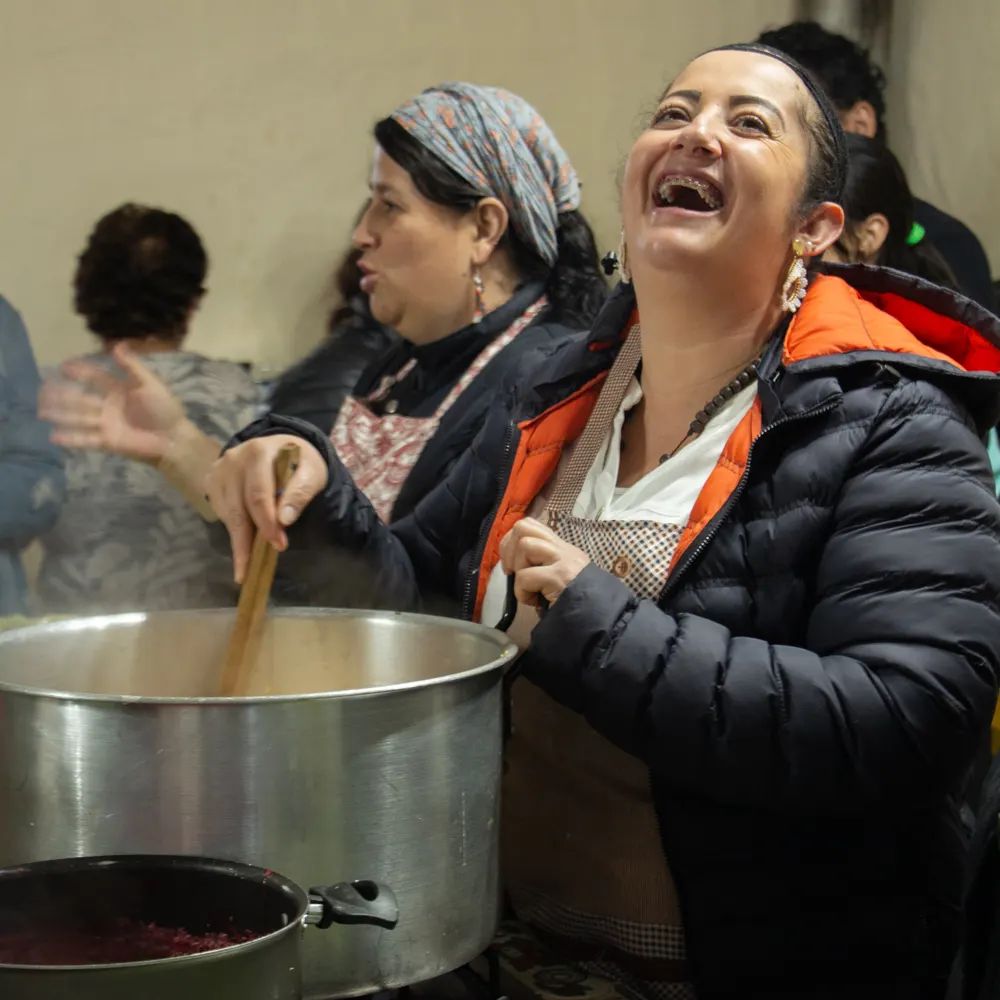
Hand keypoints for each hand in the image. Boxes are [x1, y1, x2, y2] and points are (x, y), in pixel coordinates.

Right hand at [39, 342, 185, 461]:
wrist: (174, 439)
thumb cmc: (165, 409)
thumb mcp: (151, 384)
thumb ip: (132, 366)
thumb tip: (116, 344)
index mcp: (119, 390)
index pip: (95, 378)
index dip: (80, 372)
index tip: (63, 366)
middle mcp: (108, 406)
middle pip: (81, 398)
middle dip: (62, 394)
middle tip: (43, 389)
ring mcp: (106, 424)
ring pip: (79, 417)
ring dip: (60, 414)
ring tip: (41, 411)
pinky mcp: (107, 442)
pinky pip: (85, 439)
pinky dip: (70, 438)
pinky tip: (53, 436)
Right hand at [205, 434, 328, 582]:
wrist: (281, 447)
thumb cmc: (299, 463)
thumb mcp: (311, 473)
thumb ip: (300, 493)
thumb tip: (284, 520)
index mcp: (259, 452)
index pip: (258, 495)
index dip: (267, 523)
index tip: (279, 545)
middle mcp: (233, 459)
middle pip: (238, 509)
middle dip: (248, 541)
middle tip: (253, 567)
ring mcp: (220, 470)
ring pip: (227, 514)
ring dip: (240, 538)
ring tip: (251, 558)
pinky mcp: (212, 481)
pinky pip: (221, 512)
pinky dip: (233, 527)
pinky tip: (245, 534)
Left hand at [499, 517, 590, 608]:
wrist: (602, 619)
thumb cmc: (576, 604)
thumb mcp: (559, 577)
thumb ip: (542, 565)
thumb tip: (513, 565)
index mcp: (561, 548)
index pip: (531, 525)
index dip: (511, 540)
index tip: (510, 563)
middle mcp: (562, 549)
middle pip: (523, 526)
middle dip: (508, 548)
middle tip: (511, 571)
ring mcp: (563, 560)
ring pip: (525, 544)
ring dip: (518, 568)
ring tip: (528, 586)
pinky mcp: (559, 577)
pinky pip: (525, 576)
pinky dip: (522, 592)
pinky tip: (533, 601)